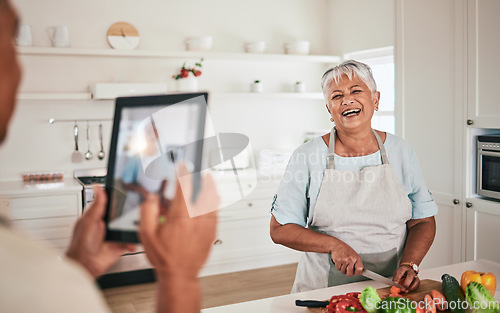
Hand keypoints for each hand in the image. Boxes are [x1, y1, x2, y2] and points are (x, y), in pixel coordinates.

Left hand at [66, 187, 135, 277]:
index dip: (119, 197)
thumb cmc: (81, 243)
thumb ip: (97, 205)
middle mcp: (107, 224)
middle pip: (122, 214)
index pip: (110, 203)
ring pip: (128, 226)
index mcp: (98, 216)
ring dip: (133, 227)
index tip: (130, 191)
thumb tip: (98, 188)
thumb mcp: (90, 220)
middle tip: (137, 210)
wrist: (86, 264)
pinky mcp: (120, 244)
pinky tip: (131, 241)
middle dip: (130, 213)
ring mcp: (114, 234)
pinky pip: (130, 240)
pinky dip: (133, 241)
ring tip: (138, 225)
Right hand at [139, 164, 218, 279]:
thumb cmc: (165, 257)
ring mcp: (206, 225)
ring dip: (211, 187)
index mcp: (180, 216)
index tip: (183, 165)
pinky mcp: (212, 232)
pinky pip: (216, 212)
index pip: (184, 187)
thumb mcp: (147, 234)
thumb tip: (152, 198)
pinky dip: (215, 202)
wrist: (180, 274)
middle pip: (203, 191)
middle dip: (201, 177)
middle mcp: (196, 218)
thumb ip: (147, 212)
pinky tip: (213, 199)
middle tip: (200, 170)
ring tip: (209, 179)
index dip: (184, 173)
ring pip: (213, 200)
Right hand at [330, 242, 362, 276]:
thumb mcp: (354, 255)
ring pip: (343, 271)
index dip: (358, 272)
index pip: (359, 269)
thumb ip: (356, 263)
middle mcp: (350, 259)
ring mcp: (344, 260)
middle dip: (348, 272)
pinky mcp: (338, 261)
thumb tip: (358, 271)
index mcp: (356, 258)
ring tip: (343, 263)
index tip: (356, 272)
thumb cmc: (345, 250)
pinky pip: (338, 268)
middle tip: (347, 269)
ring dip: (342, 269)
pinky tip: (339, 262)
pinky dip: (338, 266)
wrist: (337, 245)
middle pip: (350, 273)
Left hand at [393, 265, 419, 291]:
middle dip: (406, 284)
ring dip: (410, 287)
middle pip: (410, 276)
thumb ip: (395, 279)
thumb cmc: (402, 272)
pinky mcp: (418, 279)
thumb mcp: (396, 273)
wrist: (408, 268)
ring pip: (415, 281)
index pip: (400, 272)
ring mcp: (415, 275)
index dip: (397, 278)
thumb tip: (394, 285)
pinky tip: (409, 290)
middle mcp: (410, 271)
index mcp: (403, 268)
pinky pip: (417, 284)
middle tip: (402, 289)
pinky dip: (413, 288)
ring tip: (405, 291)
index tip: (395, 283)